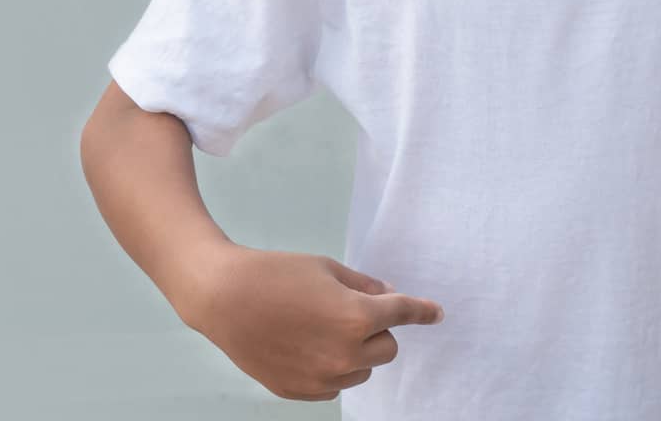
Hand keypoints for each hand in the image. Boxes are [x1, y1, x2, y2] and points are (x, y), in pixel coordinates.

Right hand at [182, 245, 444, 401]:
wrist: (224, 297)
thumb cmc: (276, 274)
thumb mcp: (325, 268)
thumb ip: (363, 285)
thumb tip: (387, 295)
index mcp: (356, 318)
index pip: (401, 314)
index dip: (422, 311)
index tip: (436, 313)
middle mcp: (346, 355)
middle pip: (387, 349)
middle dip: (377, 330)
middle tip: (348, 310)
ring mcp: (324, 379)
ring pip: (362, 369)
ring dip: (356, 351)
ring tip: (320, 327)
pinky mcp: (302, 392)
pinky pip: (335, 384)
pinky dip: (332, 368)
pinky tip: (304, 346)